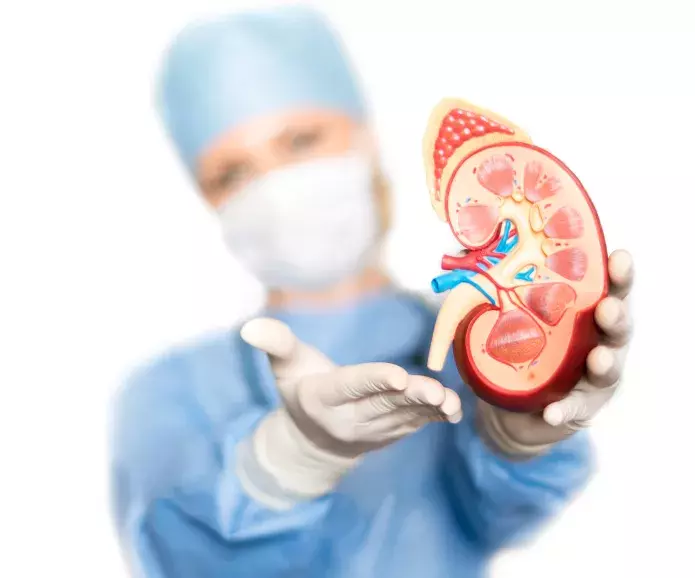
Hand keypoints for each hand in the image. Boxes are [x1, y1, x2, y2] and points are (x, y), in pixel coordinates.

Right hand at [236, 318, 461, 507]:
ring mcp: (375, 430)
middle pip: (384, 405)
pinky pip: (415, 425)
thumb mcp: (286, 367)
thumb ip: (276, 344)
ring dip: (428, 409)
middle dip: (410, 398)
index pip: (351, 387)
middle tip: (433, 391)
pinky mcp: (393, 432)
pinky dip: (435, 418)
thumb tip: (249, 327)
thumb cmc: (301, 389)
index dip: (374, 380)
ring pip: (404, 417)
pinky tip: (454, 410)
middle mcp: (351, 419)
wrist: (316, 440)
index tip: (398, 376)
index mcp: (324, 399)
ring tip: (448, 402)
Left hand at [478, 249, 633, 456]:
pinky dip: (564, 410)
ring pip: (607, 368)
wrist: (517, 404)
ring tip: (598, 358)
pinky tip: (552, 412)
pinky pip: (572, 409)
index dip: (619, 273)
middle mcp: (599, 341)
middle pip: (617, 325)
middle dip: (616, 315)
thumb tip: (464, 254)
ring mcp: (593, 376)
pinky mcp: (579, 407)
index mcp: (586, 311)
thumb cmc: (522, 347)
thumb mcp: (512, 314)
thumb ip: (494, 286)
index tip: (619, 257)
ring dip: (604, 362)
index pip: (609, 287)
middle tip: (608, 308)